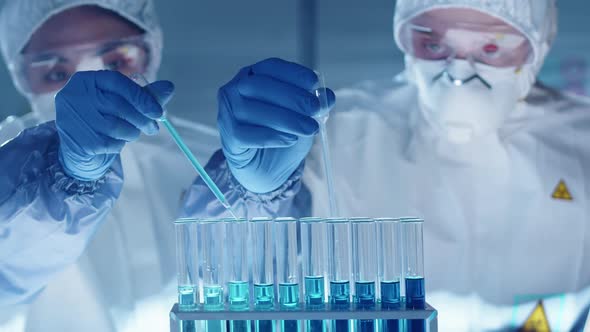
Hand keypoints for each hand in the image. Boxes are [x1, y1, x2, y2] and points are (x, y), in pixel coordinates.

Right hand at [55, 70, 173, 180]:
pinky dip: (119, 144)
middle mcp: (74, 96)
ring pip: (116, 126)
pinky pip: (109, 143)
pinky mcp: (78, 140)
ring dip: (132, 132)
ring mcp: (73, 118)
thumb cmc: (103, 117)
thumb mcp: (122, 102)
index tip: (158, 111)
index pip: (117, 82)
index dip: (141, 96)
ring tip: (133, 133)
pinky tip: (116, 141)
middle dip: (142, 118)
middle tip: (153, 128)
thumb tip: (169, 87)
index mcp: (86, 80)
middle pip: (118, 105)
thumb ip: (144, 95)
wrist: (79, 145)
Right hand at [217, 58, 334, 192]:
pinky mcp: (228, 137)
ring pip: (253, 110)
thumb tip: (327, 96)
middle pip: (260, 86)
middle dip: (292, 97)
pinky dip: (271, 136)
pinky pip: (245, 134)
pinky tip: (289, 139)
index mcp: (253, 77)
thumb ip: (314, 103)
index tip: (313, 82)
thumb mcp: (303, 115)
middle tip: (315, 109)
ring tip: (309, 129)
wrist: (267, 168)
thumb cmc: (281, 133)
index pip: (270, 67)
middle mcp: (235, 91)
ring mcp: (227, 113)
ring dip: (286, 119)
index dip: (292, 73)